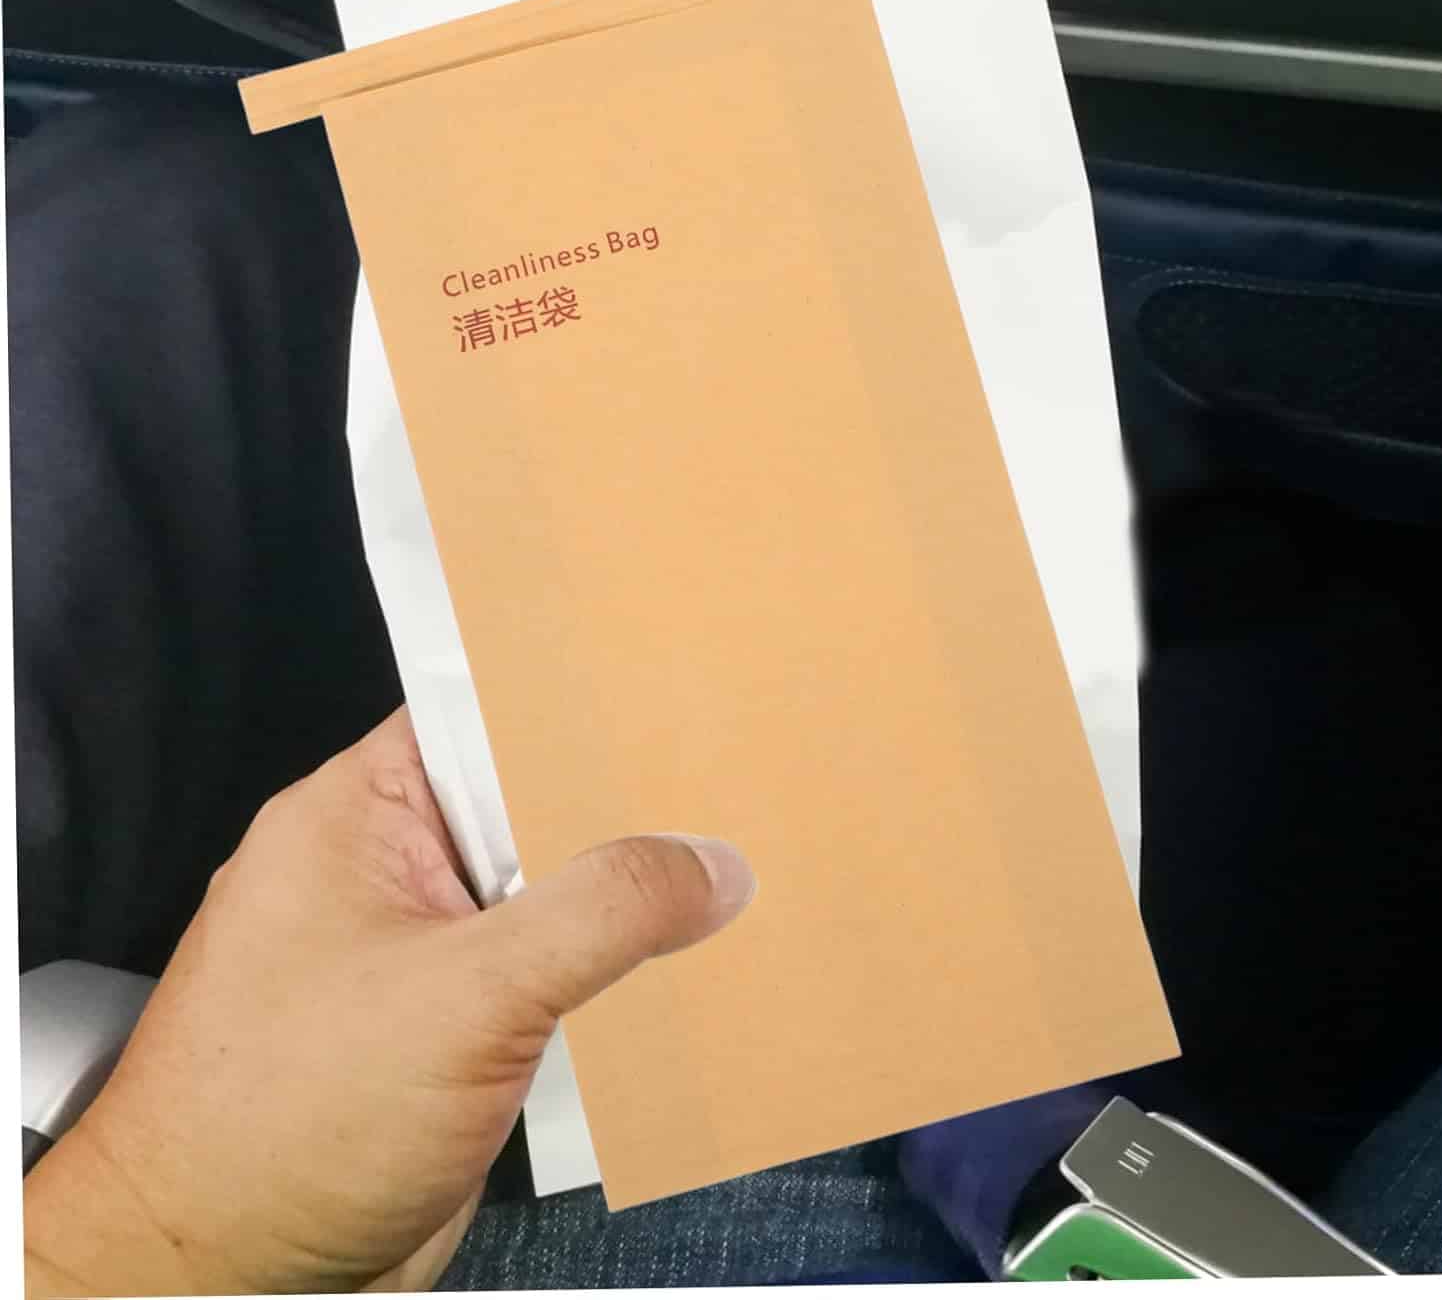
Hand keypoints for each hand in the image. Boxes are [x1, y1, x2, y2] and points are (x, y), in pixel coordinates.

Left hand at [23, 708, 754, 1295]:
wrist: (222, 1282)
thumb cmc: (279, 1127)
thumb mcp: (467, 993)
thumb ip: (600, 913)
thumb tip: (708, 863)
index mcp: (357, 815)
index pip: (482, 714)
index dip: (577, 702)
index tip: (671, 697)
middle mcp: (385, 872)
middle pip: (526, 808)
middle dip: (617, 813)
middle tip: (721, 796)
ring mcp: (417, 954)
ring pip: (542, 899)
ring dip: (615, 909)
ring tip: (721, 883)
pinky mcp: (445, 1031)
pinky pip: (541, 978)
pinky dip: (598, 979)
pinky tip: (670, 978)